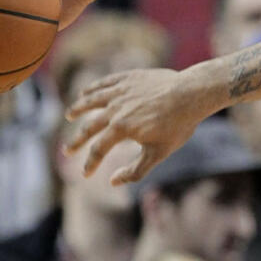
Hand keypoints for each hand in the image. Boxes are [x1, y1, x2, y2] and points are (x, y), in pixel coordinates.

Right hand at [65, 68, 216, 184]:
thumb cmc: (179, 124)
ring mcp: (123, 91)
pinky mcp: (131, 78)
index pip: (98, 150)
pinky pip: (107, 82)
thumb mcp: (159, 153)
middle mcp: (116, 109)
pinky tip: (87, 92)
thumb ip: (135, 170)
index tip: (85, 174)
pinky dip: (94, 88)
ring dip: (80, 108)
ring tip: (69, 114)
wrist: (193, 92)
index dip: (90, 164)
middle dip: (77, 140)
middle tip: (67, 150)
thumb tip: (112, 181)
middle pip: (90, 126)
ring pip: (93, 100)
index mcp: (121, 128)